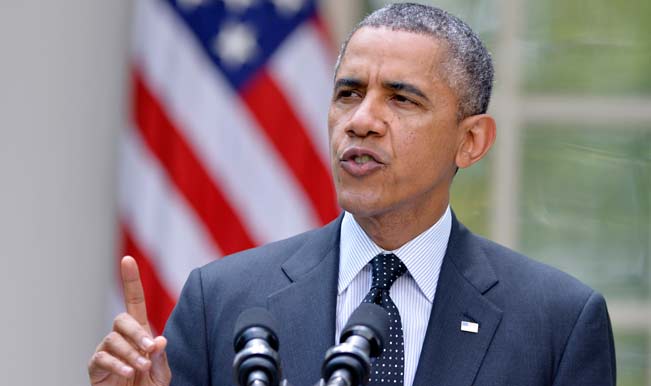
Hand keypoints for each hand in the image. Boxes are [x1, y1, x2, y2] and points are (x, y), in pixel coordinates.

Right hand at [88, 256, 171, 385]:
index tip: (128, 259)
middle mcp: (122, 337)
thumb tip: (159, 340)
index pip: (134, 301)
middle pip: (122, 319)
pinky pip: (102, 358)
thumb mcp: (161, 375)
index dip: (131, 280)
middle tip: (149, 349)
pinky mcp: (96, 366)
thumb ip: (161, 359)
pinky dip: (117, 365)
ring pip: (113, 339)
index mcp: (140, 333)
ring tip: (141, 367)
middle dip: (136, 333)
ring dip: (129, 353)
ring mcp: (107, 350)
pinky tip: (128, 373)